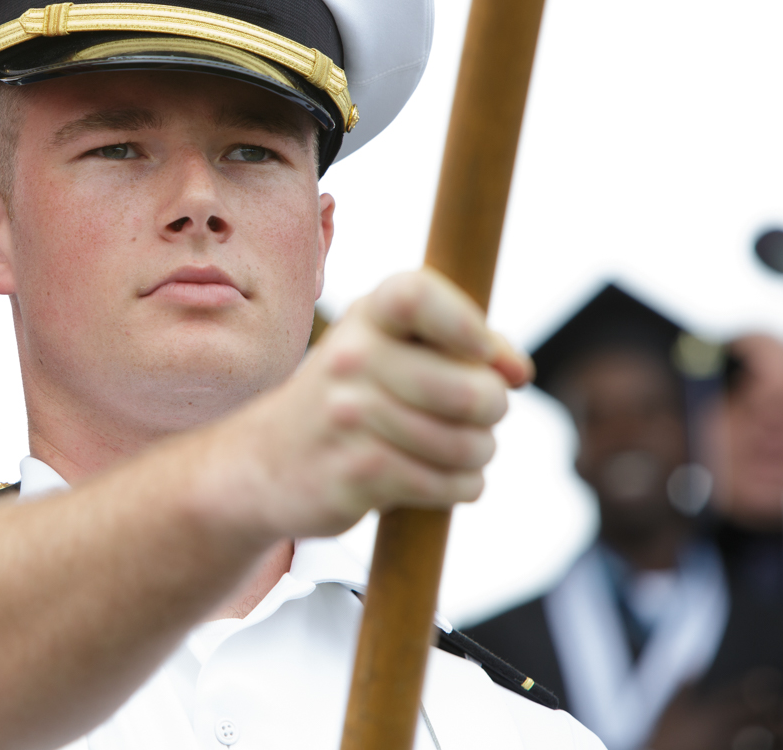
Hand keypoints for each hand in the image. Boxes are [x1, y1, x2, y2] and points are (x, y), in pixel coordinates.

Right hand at [201, 268, 532, 541]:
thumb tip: (518, 372)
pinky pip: (447, 484)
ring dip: (475, 455)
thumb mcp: (389, 348)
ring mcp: (350, 417)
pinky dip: (459, 487)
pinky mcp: (356, 474)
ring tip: (452, 449)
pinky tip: (437, 479)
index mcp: (367, 317)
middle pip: (472, 391)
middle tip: (475, 416)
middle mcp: (352, 359)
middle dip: (492, 411)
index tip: (484, 354)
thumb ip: (461, 345)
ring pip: (468, 446)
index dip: (466, 325)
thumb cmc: (351, 396)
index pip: (417, 296)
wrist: (264, 461)